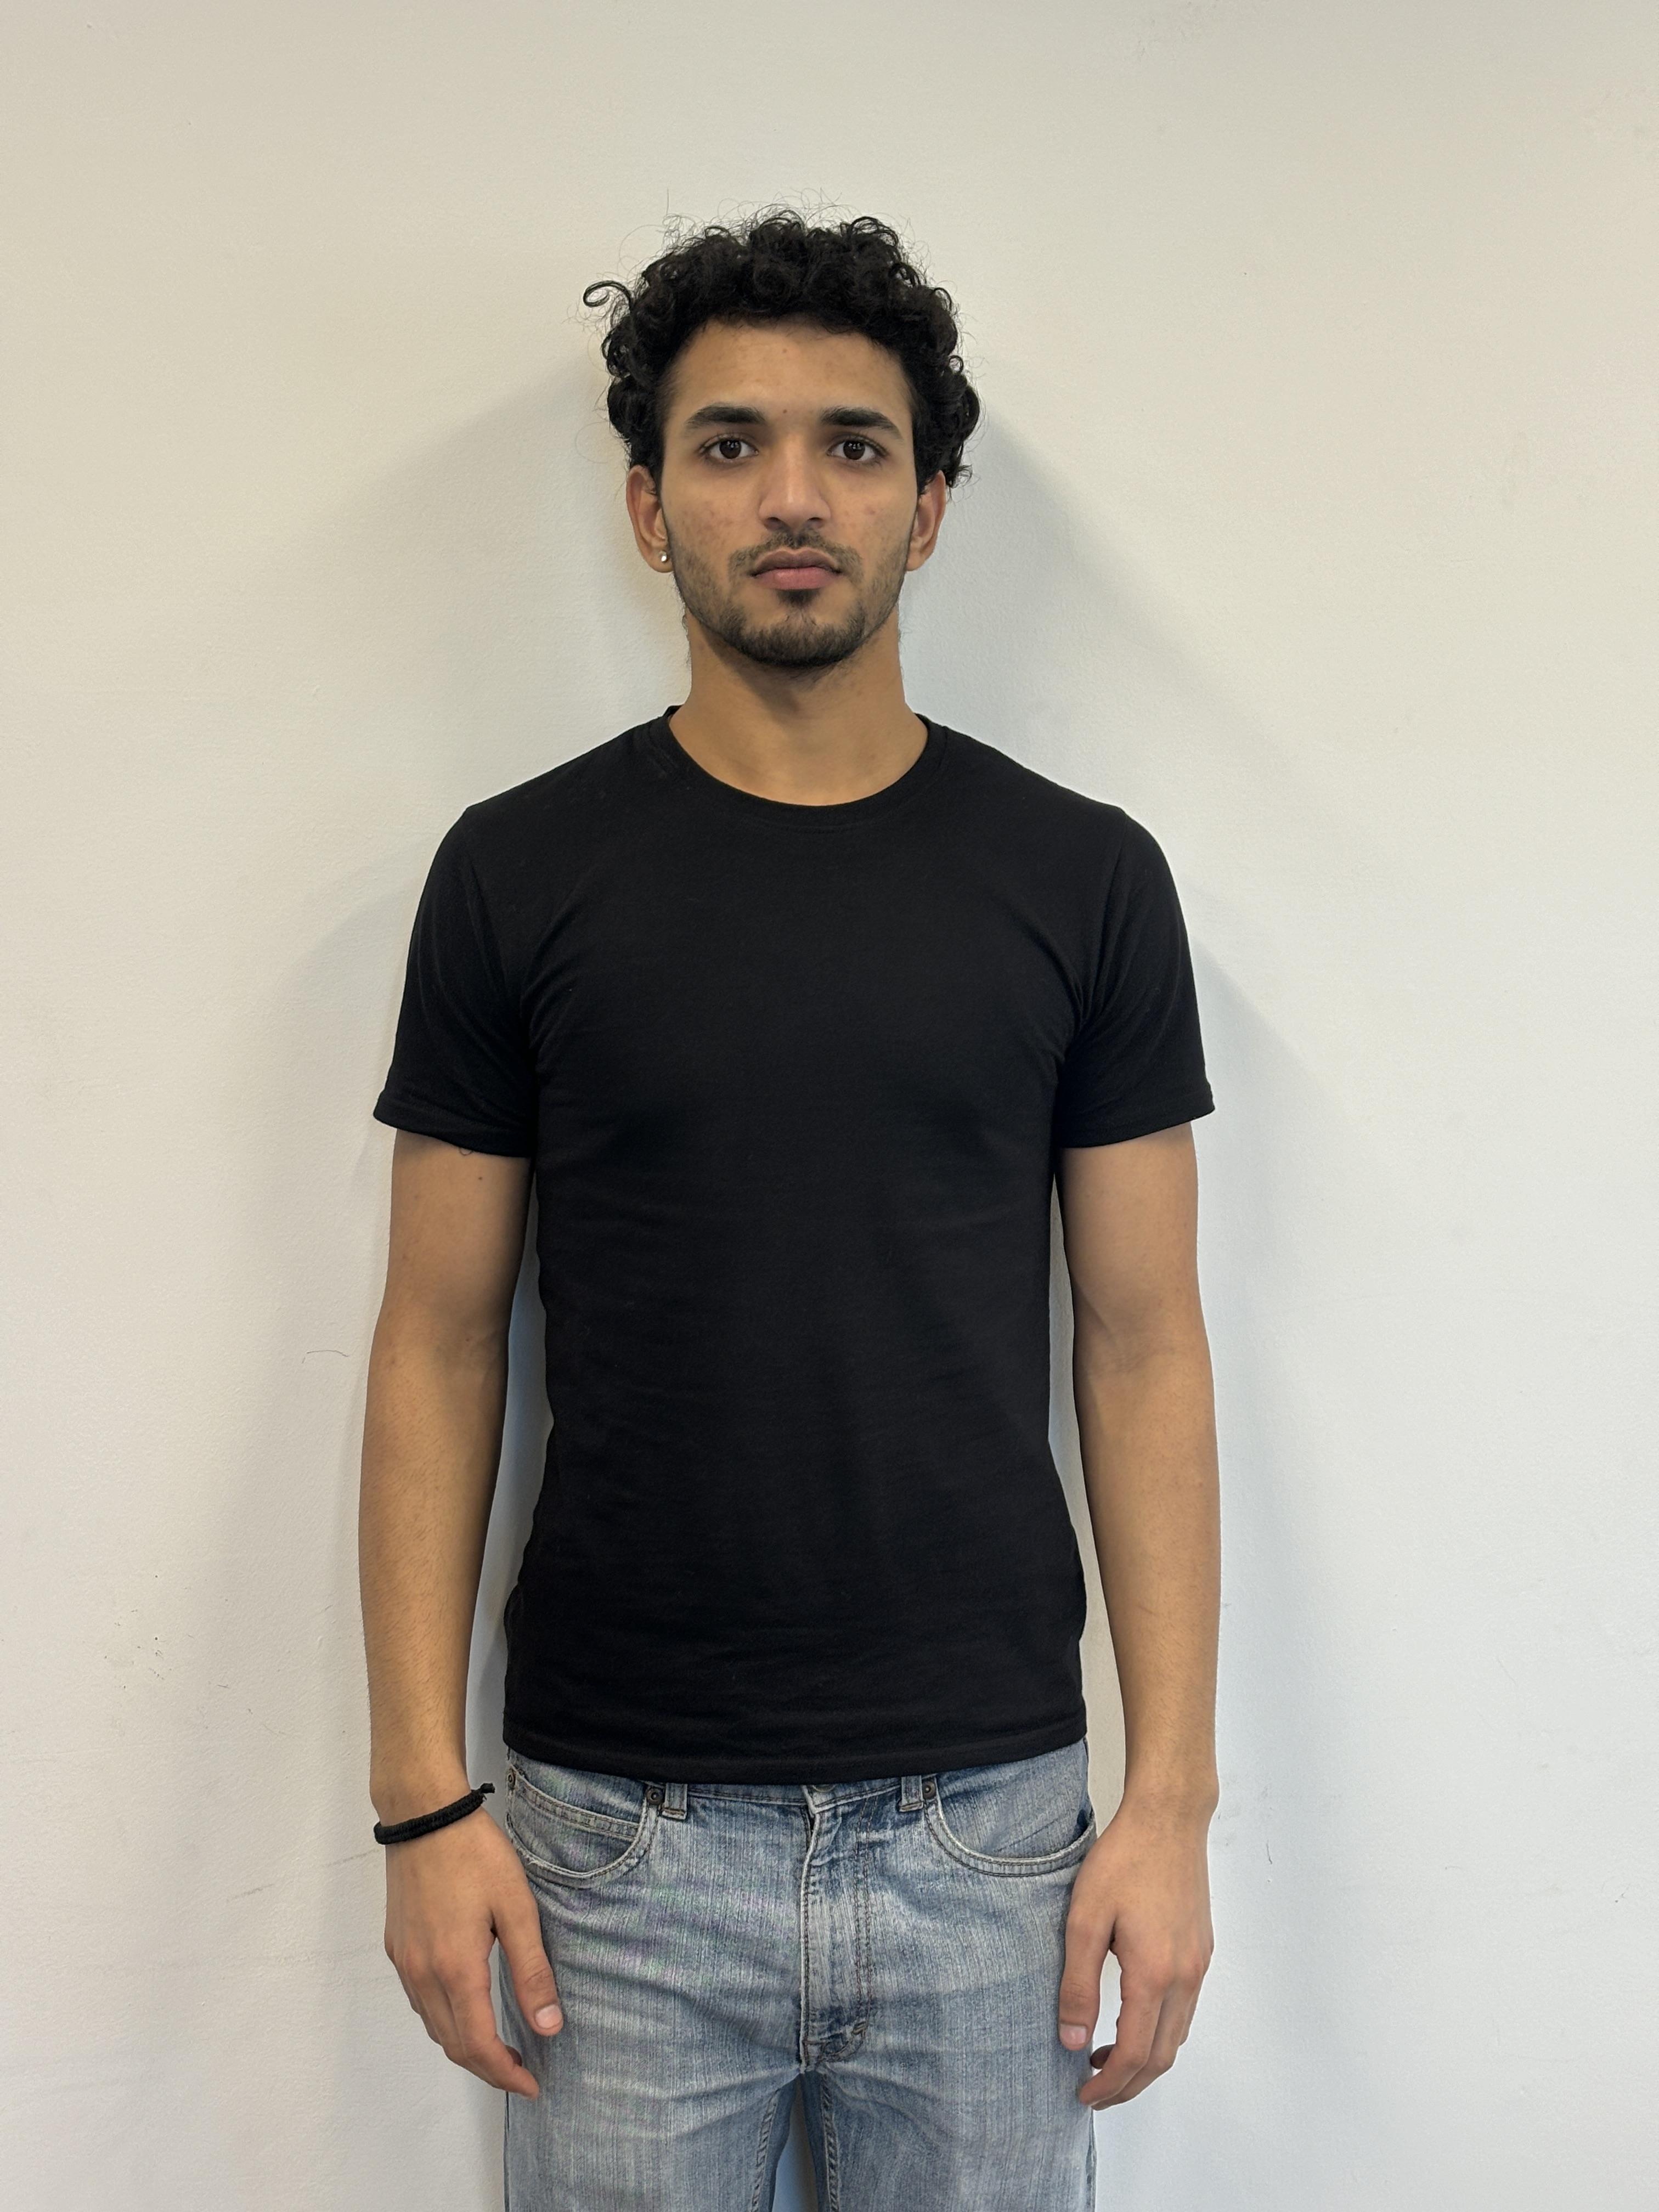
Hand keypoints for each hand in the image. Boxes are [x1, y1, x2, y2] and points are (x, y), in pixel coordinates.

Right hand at [382, 1802, 562, 2098]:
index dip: (506, 2074)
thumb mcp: (516, 1907)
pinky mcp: (397, 1946)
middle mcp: (422, 1975)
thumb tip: (548, 2026)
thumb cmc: (475, 1854)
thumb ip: (531, 1970)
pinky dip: (445, 2018)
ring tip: (500, 2045)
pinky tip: (467, 2007)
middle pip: (453, 2044)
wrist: (423, 1814)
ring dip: (465, 2045)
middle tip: (522, 2072)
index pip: (479, 2045)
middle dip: (488, 2068)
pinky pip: (421, 2001)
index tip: (533, 2085)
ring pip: (434, 2025)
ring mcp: (405, 1962)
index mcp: (455, 1969)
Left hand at [1057, 1795, 1213, 2107]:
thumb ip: (1077, 1984)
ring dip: (1146, 2060)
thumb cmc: (1123, 1861)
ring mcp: (1198, 1964)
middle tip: (1093, 2091)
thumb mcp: (1084, 1919)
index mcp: (1154, 1975)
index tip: (1083, 2095)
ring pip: (1177, 2035)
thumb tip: (1071, 2042)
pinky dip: (1161, 2031)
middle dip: (1129, 2084)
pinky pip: (1184, 2009)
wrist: (1168, 1819)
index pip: (1136, 2055)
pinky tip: (1133, 2017)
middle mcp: (1184, 1977)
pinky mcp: (1201, 1949)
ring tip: (1106, 2058)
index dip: (1110, 2085)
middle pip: (1162, 2057)